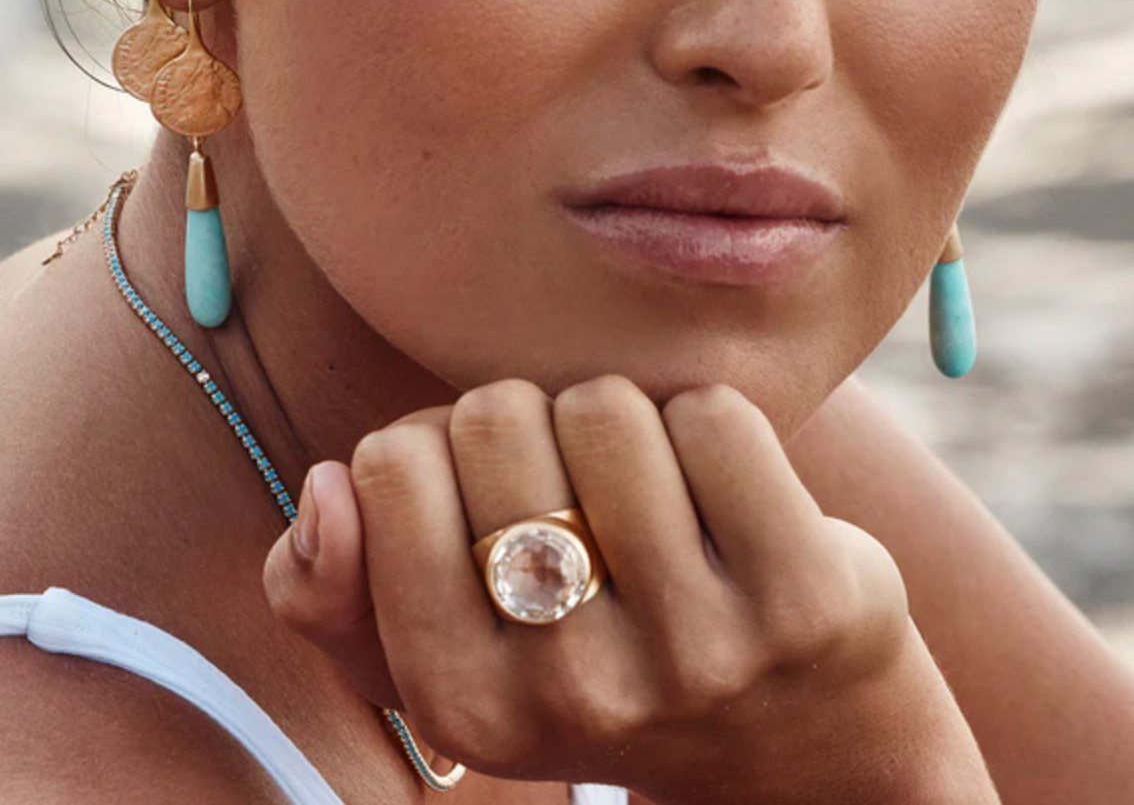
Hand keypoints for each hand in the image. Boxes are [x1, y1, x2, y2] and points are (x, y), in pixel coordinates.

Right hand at [264, 378, 998, 803]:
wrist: (798, 751)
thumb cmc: (598, 670)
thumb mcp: (450, 661)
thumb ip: (332, 592)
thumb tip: (326, 485)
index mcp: (463, 707)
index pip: (391, 466)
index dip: (437, 442)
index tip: (486, 484)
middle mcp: (577, 689)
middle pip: (497, 416)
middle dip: (529, 421)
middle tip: (573, 484)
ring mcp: (701, 648)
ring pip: (605, 406)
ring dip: (620, 419)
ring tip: (646, 490)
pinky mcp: (807, 597)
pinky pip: (712, 414)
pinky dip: (705, 423)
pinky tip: (724, 492)